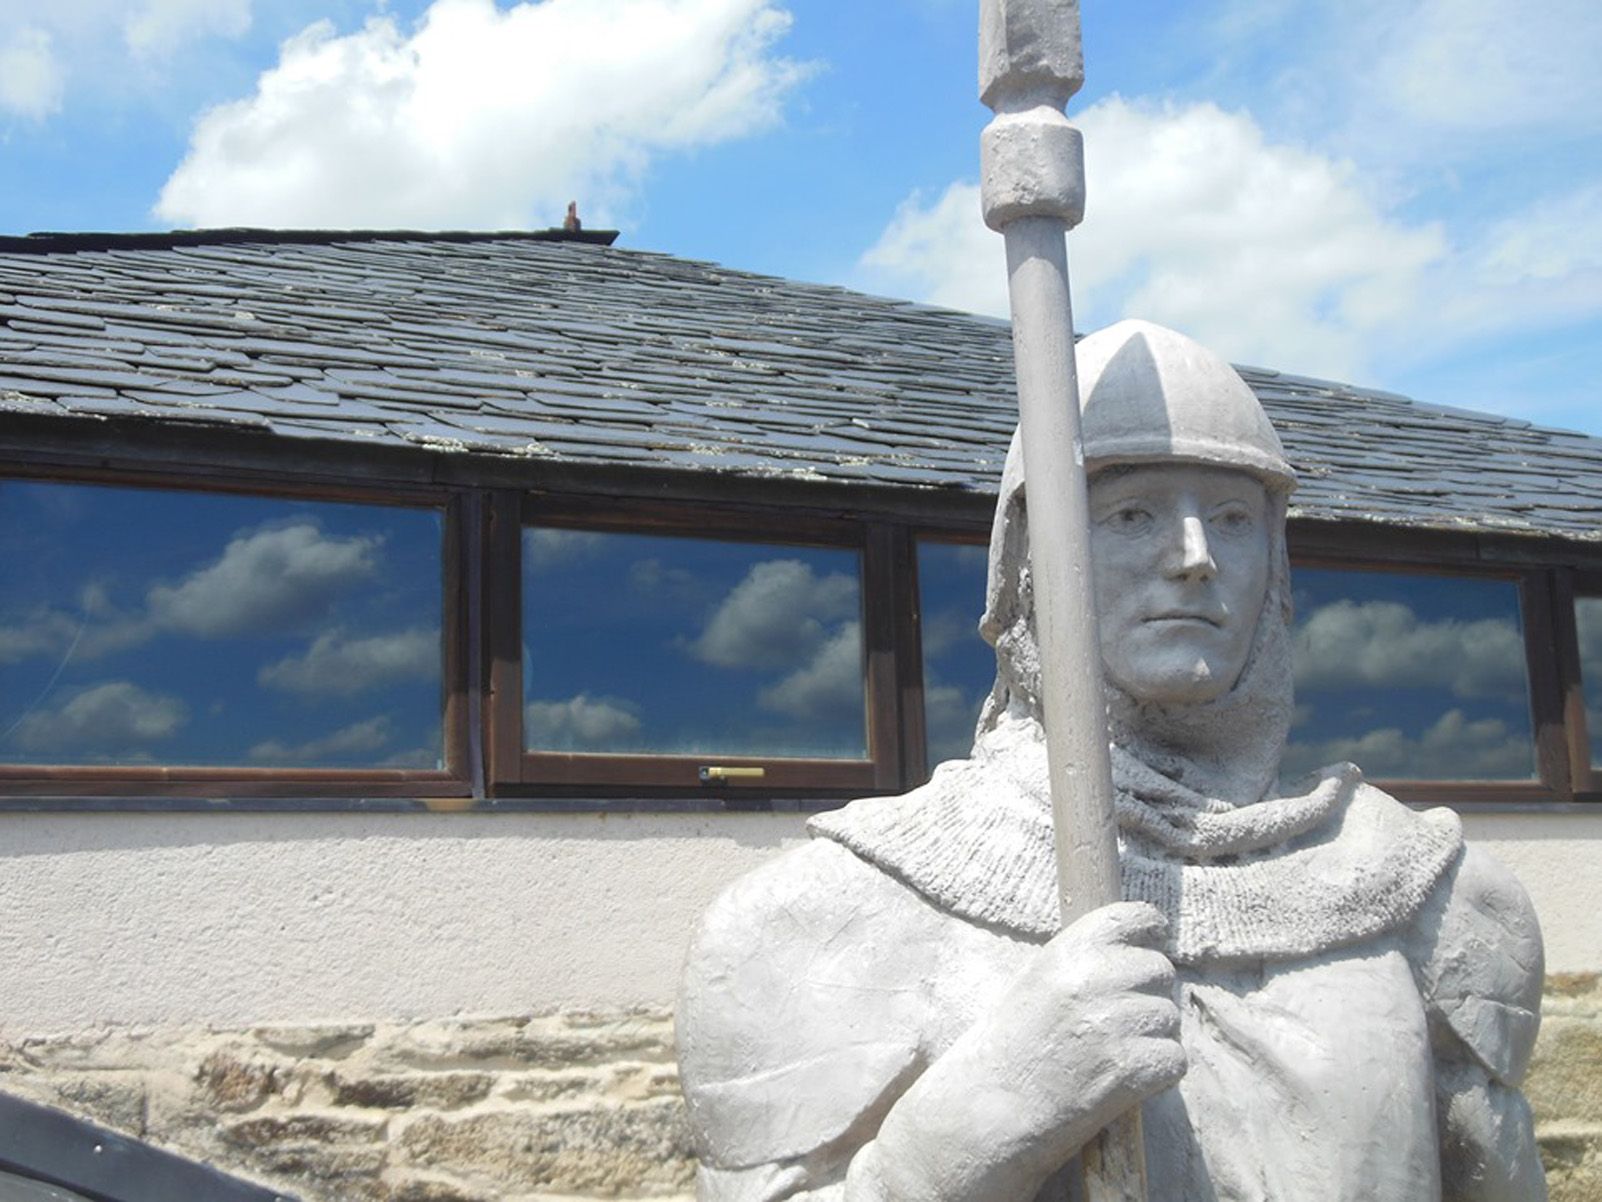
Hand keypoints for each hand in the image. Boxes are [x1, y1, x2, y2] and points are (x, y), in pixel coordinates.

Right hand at [861, 902, 1182, 1201]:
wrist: (989, 1110)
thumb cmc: (1007, 1049)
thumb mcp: (1035, 984)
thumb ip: (1081, 964)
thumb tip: (1131, 955)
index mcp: (1066, 952)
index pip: (1129, 918)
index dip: (1149, 926)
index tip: (1154, 936)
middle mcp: (1094, 979)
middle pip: (1158, 969)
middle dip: (1149, 992)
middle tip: (1125, 1018)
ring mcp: (1115, 1024)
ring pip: (1169, 1016)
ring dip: (1154, 1035)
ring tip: (1118, 1054)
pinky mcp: (1132, 1068)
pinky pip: (1175, 1058)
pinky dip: (1160, 1072)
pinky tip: (1131, 1080)